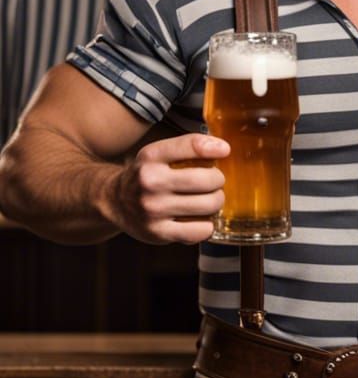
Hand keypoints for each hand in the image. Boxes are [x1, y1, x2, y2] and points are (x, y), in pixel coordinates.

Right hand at [110, 134, 228, 244]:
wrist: (113, 202)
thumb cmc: (147, 176)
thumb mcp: (158, 154)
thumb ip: (188, 147)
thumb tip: (223, 148)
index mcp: (151, 156)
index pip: (191, 145)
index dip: (214, 148)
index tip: (224, 151)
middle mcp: (150, 182)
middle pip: (207, 180)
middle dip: (218, 180)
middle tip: (214, 182)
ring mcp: (153, 209)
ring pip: (209, 205)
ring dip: (216, 202)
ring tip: (209, 199)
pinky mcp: (158, 232)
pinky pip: (201, 230)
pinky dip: (208, 225)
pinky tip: (200, 218)